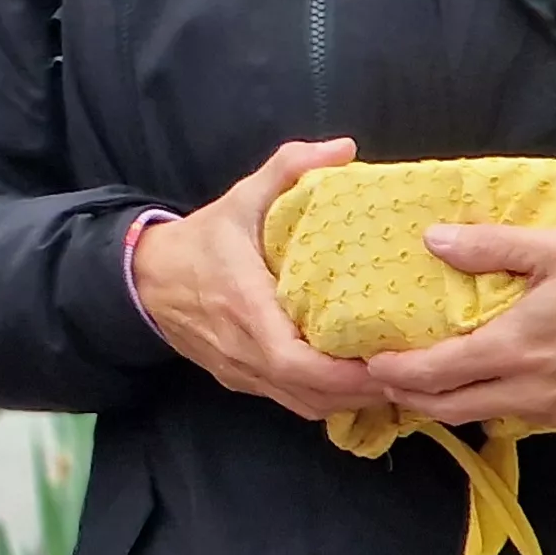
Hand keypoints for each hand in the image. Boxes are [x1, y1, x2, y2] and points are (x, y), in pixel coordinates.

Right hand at [132, 137, 385, 420]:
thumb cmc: (200, 241)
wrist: (144, 279)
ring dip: (349, 399)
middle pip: (311, 394)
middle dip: (364, 390)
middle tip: (412, 370)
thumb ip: (287, 168)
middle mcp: (244, 349)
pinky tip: (355, 382)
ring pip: (305, 406)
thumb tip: (344, 148)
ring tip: (393, 377)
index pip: (296, 361)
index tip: (389, 358)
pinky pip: (292, 403)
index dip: (345, 373)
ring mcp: (242, 372)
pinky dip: (327, 399)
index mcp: (245, 307)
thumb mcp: (240, 198)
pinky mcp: (241, 380)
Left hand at [364, 226, 555, 434]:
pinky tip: (494, 387)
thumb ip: (490, 246)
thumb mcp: (554, 250)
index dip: (395, 374)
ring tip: (431, 385)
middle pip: (451, 408)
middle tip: (387, 381)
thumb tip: (433, 240)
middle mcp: (529, 390)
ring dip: (453, 405)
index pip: (435, 374)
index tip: (370, 364)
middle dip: (411, 397)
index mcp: (512, 348)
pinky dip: (500, 407)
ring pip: (488, 417)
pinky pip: (529, 421)